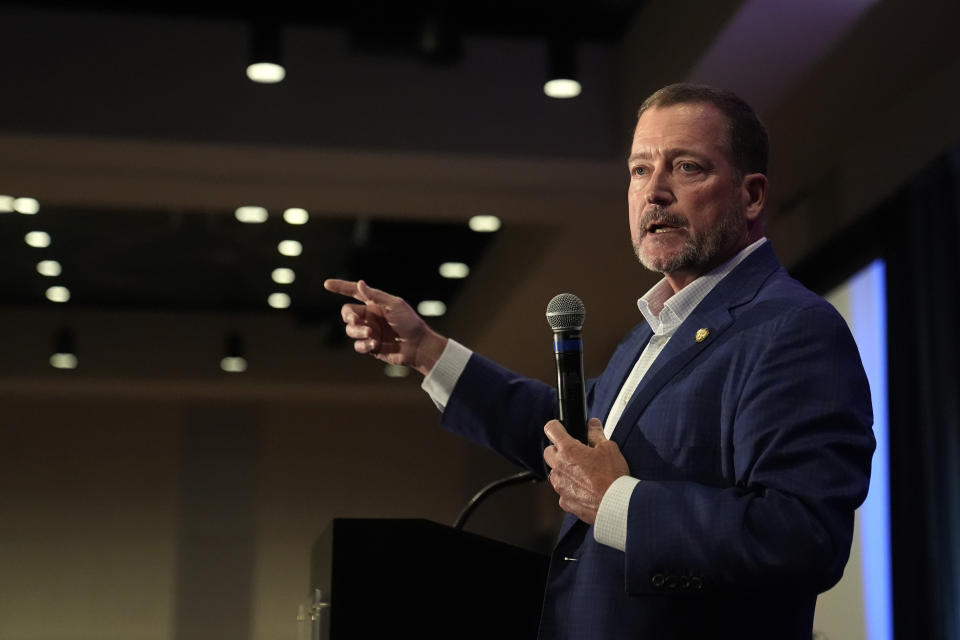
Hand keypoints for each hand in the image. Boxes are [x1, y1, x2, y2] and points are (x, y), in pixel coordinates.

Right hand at [323, 279, 447, 374]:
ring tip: (372, 335)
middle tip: (356, 320)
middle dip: (349, 316)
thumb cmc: (410, 322)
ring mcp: (369, 331)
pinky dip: (363, 344)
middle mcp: (370, 316)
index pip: (354, 292)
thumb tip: (360, 284)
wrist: (418, 346)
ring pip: (350, 330)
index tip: (327, 284)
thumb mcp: (395, 305)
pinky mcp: (371, 346)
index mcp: (375, 303)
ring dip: (358, 332)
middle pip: (347, 313)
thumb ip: (376, 296)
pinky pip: (358, 345)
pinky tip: (375, 345)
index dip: (341, 287)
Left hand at [543, 418, 629, 524]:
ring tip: (582, 473)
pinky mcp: (564, 501)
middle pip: (548, 452)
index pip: (551, 429)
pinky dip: (570, 489)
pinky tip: (584, 489)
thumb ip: (596, 433)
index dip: (556, 426)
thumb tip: (592, 424)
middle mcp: (559, 467)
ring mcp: (560, 485)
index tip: (559, 428)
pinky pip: (562, 491)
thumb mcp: (608, 448)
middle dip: (558, 450)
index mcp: (568, 450)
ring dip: (563, 470)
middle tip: (575, 453)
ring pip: (554, 473)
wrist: (616, 505)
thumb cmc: (613, 477)